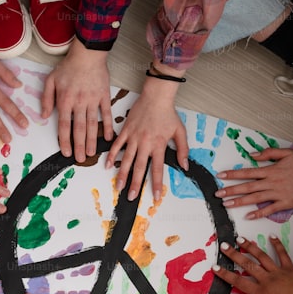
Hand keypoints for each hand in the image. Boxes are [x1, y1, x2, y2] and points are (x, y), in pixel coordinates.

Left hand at [41, 43, 113, 162]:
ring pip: (92, 124)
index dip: (65, 140)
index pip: (64, 125)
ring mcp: (93, 101)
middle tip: (80, 159)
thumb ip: (46, 99)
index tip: (66, 152)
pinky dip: (108, 127)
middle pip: (79, 129)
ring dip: (92, 140)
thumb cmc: (68, 67)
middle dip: (79, 146)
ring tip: (92, 154)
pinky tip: (108, 138)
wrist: (88, 54)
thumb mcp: (50, 80)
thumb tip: (43, 116)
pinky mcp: (104, 97)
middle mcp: (79, 103)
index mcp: (65, 100)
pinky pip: (106, 114)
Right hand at [106, 86, 187, 202]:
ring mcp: (133, 137)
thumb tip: (184, 166)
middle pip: (139, 168)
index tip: (156, 196)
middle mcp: (145, 143)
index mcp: (159, 145)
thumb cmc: (168, 113)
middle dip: (135, 184)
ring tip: (118, 186)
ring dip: (122, 174)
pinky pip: (117, 145)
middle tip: (131, 196)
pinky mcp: (125, 131)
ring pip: (126, 159)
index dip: (157, 184)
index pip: (157, 169)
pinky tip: (107, 165)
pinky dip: (112, 155)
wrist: (156, 96)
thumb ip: (182, 150)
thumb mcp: (180, 132)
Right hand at [215, 237, 292, 293]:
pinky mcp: (290, 268)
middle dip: (234, 254)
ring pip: (261, 257)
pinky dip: (277, 244)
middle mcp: (267, 279)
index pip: (239, 282)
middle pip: (247, 265)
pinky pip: (282, 254)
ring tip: (240, 238)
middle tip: (223, 245)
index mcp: (261, 293)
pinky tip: (271, 236)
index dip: (226, 274)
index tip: (215, 267)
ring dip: (250, 247)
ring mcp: (278, 272)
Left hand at [216, 144, 292, 218]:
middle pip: (247, 187)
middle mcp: (272, 182)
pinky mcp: (286, 203)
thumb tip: (252, 155)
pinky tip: (248, 216)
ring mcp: (278, 193)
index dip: (232, 174)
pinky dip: (258, 213)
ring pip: (255, 199)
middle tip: (217, 194)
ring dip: (239, 202)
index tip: (220, 175)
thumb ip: (268, 153)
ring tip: (227, 205)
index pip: (247, 172)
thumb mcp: (286, 153)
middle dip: (231, 190)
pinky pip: (270, 209)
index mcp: (270, 170)